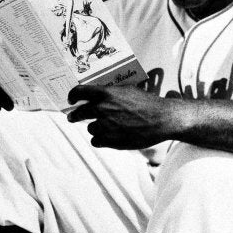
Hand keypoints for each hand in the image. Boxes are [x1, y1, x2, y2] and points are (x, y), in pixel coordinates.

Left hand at [67, 85, 182, 148]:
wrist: (161, 120)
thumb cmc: (148, 103)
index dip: (72, 96)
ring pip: (90, 129)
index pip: (79, 92)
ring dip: (95, 128)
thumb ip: (112, 92)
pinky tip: (108, 138)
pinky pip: (96, 141)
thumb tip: (98, 93)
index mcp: (105, 93)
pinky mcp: (110, 141)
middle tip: (72, 118)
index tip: (70, 100)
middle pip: (79, 113)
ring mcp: (105, 126)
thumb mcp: (128, 90)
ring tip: (106, 128)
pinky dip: (100, 140)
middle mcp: (101, 109)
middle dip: (74, 116)